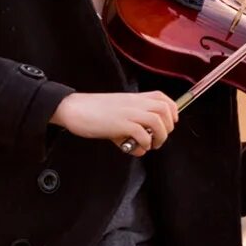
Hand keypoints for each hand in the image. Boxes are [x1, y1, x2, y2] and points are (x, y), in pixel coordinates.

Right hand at [50, 91, 177, 156]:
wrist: (73, 108)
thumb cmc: (91, 112)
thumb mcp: (115, 117)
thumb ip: (129, 131)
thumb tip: (140, 148)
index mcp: (133, 98)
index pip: (161, 97)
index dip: (172, 110)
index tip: (170, 123)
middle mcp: (133, 103)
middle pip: (164, 109)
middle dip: (168, 126)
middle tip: (160, 137)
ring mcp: (128, 113)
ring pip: (157, 121)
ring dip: (160, 136)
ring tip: (151, 145)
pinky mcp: (120, 124)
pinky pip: (142, 133)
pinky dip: (145, 143)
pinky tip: (138, 147)